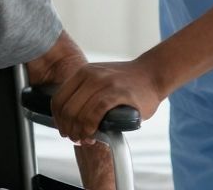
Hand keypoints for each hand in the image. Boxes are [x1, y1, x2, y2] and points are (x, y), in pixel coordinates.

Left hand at [50, 58, 164, 142]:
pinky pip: (95, 112)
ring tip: (86, 139)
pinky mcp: (118, 93)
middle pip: (66, 108)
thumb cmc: (128, 83)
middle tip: (77, 139)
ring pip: (79, 112)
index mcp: (83, 73)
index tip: (65, 131)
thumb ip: (85, 93)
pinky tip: (93, 134)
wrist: (153, 74)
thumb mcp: (101, 79)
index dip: (58, 120)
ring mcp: (104, 83)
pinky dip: (90, 127)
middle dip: (68, 129)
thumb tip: (69, 119)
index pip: (58, 99)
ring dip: (79, 132)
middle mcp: (91, 75)